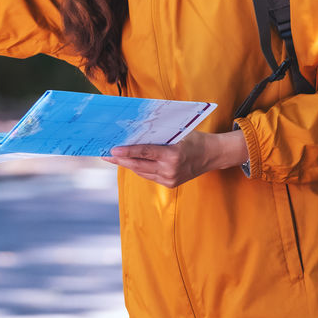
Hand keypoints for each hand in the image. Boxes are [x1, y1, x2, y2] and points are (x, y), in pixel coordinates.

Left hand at [102, 130, 245, 187]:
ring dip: (127, 164)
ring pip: (142, 171)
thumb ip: (157, 136)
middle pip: (139, 165)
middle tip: (105, 154)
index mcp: (173, 154)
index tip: (112, 150)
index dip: (127, 151)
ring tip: (113, 157)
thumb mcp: (176, 133)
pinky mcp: (170, 184)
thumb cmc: (193, 139)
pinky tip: (129, 162)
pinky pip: (148, 175)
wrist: (212, 155)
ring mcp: (170, 179)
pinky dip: (139, 168)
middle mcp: (170, 169)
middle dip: (120, 159)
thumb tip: (133, 133)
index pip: (144, 152)